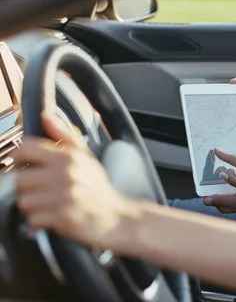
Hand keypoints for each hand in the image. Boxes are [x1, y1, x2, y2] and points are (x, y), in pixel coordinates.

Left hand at [13, 112, 136, 250]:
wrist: (116, 216)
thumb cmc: (98, 188)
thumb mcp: (86, 156)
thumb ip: (64, 134)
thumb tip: (46, 115)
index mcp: (69, 157)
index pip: (25, 148)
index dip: (20, 157)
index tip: (24, 164)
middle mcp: (65, 175)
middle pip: (19, 178)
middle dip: (26, 186)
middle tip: (39, 188)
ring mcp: (63, 197)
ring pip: (24, 200)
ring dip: (33, 205)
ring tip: (48, 203)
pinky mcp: (62, 217)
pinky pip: (32, 219)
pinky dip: (39, 221)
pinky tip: (52, 216)